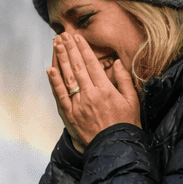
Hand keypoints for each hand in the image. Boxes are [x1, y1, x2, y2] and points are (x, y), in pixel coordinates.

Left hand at [46, 30, 139, 149]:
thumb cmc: (125, 124)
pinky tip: (50, 69)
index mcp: (105, 90)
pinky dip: (54, 82)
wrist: (114, 148)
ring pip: (67, 77)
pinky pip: (60, 96)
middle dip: (69, 49)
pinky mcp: (70, 115)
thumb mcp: (132, 101)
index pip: (91, 64)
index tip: (77, 37)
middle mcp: (90, 94)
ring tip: (56, 45)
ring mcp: (78, 105)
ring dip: (60, 59)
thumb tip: (117, 63)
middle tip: (63, 35)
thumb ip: (124, 80)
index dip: (83, 49)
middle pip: (77, 67)